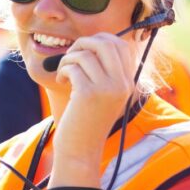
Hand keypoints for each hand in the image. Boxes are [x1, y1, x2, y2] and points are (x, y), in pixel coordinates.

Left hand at [53, 33, 137, 158]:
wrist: (81, 150)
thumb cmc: (86, 120)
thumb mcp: (102, 94)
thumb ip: (103, 71)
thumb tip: (91, 41)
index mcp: (128, 82)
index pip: (122, 45)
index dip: (100, 40)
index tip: (85, 50)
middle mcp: (122, 84)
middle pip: (106, 43)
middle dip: (83, 42)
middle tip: (71, 56)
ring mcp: (107, 89)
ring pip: (85, 54)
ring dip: (68, 59)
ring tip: (64, 73)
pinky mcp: (88, 94)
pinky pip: (73, 68)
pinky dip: (63, 70)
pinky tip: (61, 82)